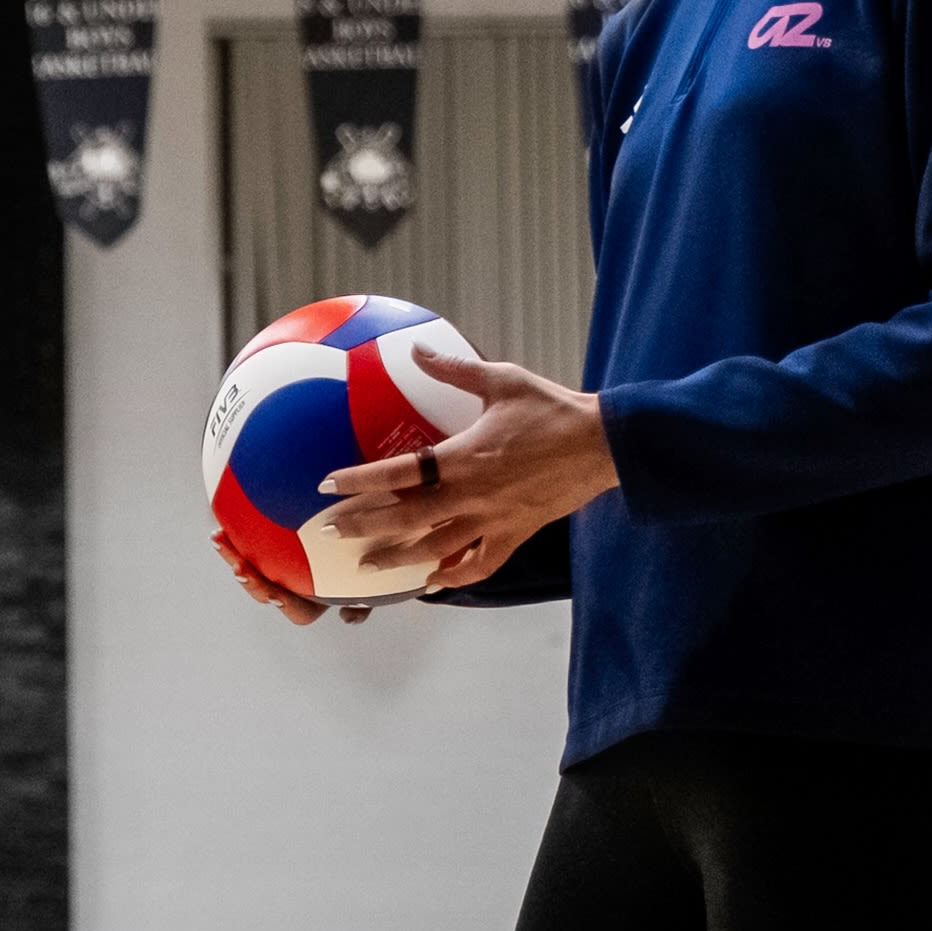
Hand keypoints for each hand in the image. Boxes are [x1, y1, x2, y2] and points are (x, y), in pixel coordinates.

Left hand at [213, 527, 365, 626]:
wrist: (374, 536)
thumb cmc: (372, 565)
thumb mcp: (374, 584)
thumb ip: (364, 603)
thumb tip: (349, 619)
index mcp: (318, 600)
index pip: (299, 611)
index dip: (286, 604)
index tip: (277, 595)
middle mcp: (296, 586)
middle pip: (266, 590)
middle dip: (250, 580)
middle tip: (238, 567)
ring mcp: (282, 566)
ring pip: (253, 566)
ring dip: (233, 554)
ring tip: (218, 539)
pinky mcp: (273, 544)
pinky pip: (251, 542)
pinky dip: (238, 533)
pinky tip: (225, 516)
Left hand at [315, 349, 616, 592]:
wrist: (605, 443)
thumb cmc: (552, 409)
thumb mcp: (502, 380)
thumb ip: (454, 369)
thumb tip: (418, 349)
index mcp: (463, 457)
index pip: (397, 473)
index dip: (358, 481)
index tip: (327, 483)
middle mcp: (471, 494)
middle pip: (405, 519)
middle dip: (363, 525)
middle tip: (330, 530)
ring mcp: (493, 519)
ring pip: (435, 549)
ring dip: (398, 558)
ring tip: (367, 566)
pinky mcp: (516, 534)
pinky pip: (480, 565)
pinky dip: (455, 576)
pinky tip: (432, 581)